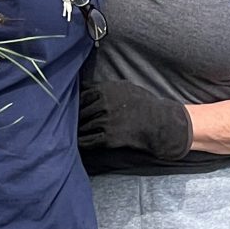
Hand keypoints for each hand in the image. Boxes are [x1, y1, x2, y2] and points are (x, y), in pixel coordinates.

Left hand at [78, 80, 192, 165]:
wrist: (158, 122)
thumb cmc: (142, 102)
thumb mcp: (124, 86)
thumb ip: (103, 86)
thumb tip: (83, 86)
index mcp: (105, 90)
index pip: (80, 96)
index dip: (76, 103)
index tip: (74, 107)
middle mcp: (103, 104)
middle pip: (79, 112)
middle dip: (76, 117)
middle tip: (71, 121)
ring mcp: (105, 121)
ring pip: (82, 127)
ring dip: (77, 130)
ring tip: (74, 132)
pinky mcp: (108, 138)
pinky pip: (87, 141)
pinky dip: (81, 142)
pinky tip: (79, 142)